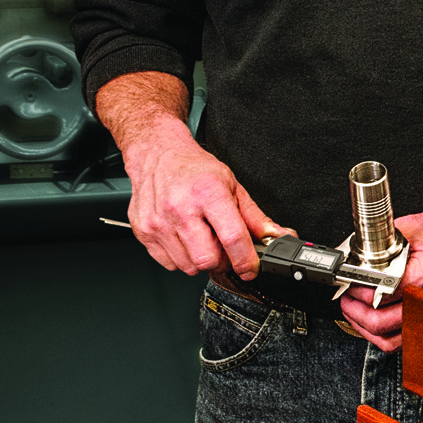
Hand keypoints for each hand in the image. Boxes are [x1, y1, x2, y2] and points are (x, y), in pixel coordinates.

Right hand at [99, 75, 277, 277]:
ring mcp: (158, 221)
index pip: (232, 238)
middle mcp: (180, 208)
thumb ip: (255, 217)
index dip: (246, 260)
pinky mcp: (144, 231)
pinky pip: (169, 263)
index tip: (251, 267)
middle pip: (208, 259)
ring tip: (201, 237)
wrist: (157, 155)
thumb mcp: (231, 186)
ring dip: (200, 259)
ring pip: (189, 266)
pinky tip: (183, 237)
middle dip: (221, 260)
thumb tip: (278, 236)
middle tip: (222, 246)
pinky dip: (181, 257)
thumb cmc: (194, 169)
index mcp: (208, 193)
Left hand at [338, 204, 422, 351]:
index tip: (348, 283)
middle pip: (382, 323)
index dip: (358, 291)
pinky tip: (374, 322)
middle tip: (346, 299)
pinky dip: (384, 335)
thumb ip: (381, 241)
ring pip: (390, 340)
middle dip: (355, 312)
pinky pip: (404, 339)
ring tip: (355, 313)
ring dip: (366, 329)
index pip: (382, 294)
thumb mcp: (412, 226)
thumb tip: (353, 253)